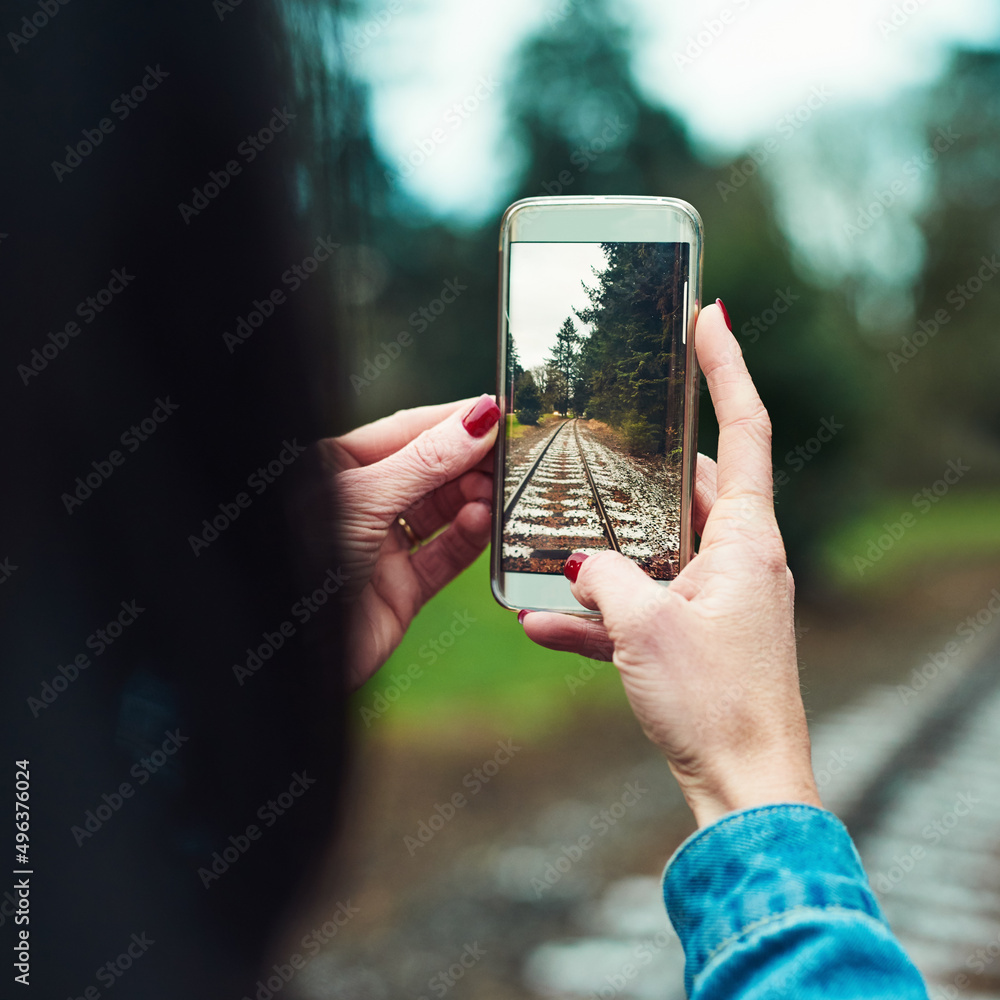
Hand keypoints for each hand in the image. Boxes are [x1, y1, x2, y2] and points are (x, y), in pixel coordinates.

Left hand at [309, 394, 498, 689]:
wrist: (291, 651)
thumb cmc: (305, 558)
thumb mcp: (366, 497)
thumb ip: (427, 460)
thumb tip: (480, 419)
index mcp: (338, 466)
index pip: (408, 430)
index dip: (454, 421)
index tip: (500, 412)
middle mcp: (363, 503)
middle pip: (431, 471)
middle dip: (471, 462)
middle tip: (513, 455)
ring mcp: (383, 547)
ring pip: (444, 514)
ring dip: (475, 500)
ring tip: (500, 491)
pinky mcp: (402, 590)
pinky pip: (446, 557)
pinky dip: (469, 539)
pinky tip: (483, 522)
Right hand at [521, 303, 821, 826]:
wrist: (743, 790)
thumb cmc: (713, 703)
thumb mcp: (646, 627)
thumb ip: (605, 578)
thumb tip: (581, 563)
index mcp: (747, 541)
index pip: (746, 429)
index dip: (728, 368)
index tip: (709, 317)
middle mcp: (740, 560)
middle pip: (690, 488)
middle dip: (637, 473)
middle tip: (594, 448)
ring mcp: (718, 599)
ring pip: (656, 550)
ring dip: (604, 554)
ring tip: (547, 546)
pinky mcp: (696, 638)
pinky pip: (641, 608)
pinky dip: (599, 611)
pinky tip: (540, 620)